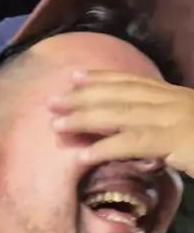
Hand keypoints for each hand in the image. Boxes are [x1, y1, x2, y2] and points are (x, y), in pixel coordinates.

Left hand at [49, 71, 193, 178]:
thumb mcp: (190, 134)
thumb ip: (167, 135)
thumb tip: (146, 144)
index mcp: (175, 98)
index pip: (132, 83)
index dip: (102, 79)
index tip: (74, 78)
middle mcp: (171, 102)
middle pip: (119, 96)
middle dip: (83, 97)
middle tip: (52, 101)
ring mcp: (174, 119)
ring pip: (121, 114)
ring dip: (86, 118)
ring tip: (57, 125)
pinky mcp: (176, 140)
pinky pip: (135, 142)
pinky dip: (107, 147)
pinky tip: (84, 154)